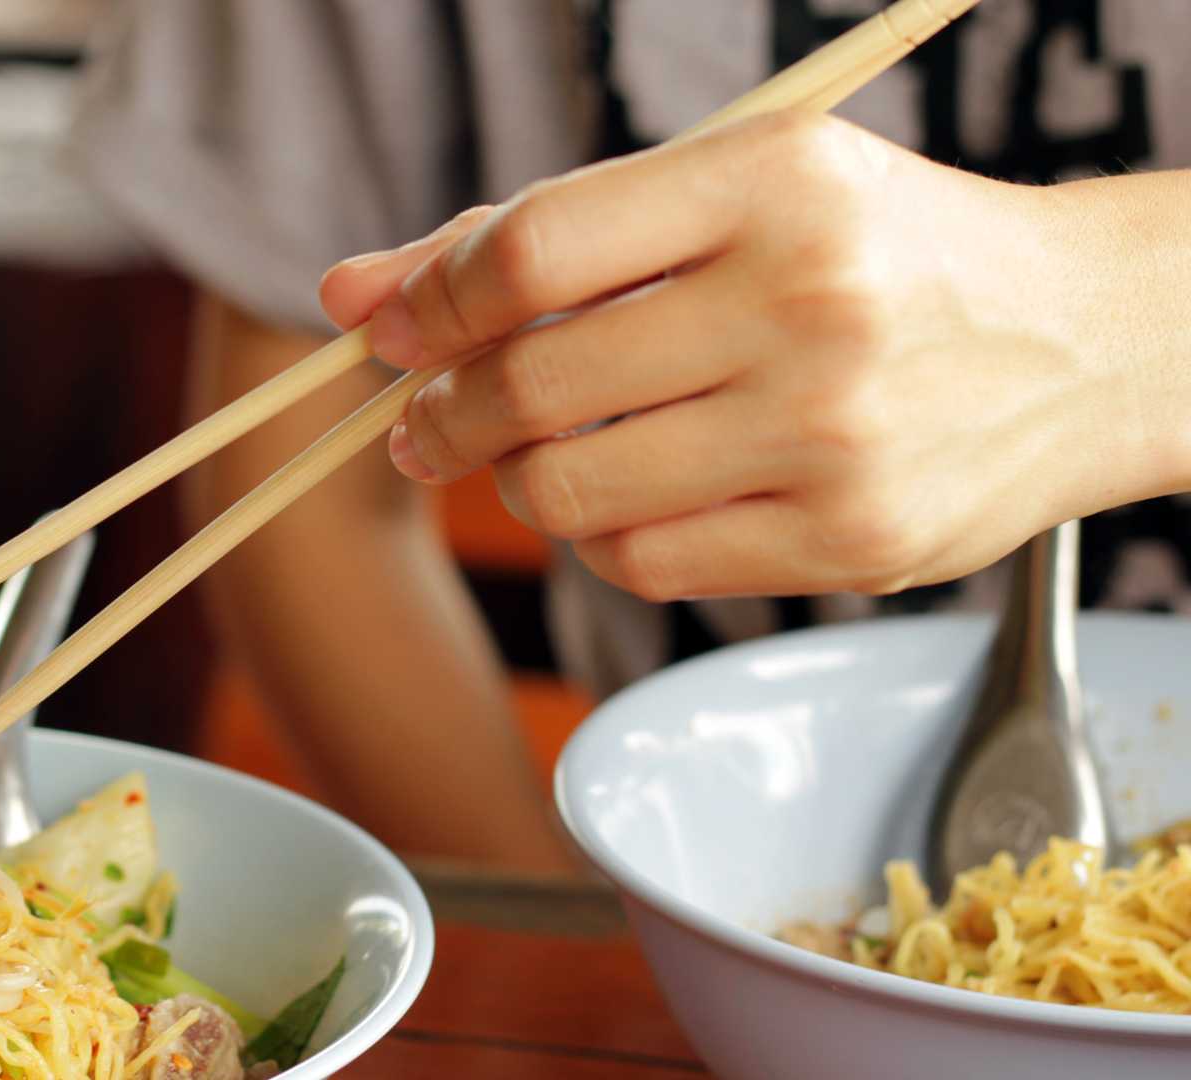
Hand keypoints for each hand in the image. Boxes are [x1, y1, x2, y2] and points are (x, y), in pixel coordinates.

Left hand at [320, 112, 1190, 600]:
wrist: (1084, 341)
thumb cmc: (872, 254)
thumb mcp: (725, 197)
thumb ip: (533, 237)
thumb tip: (349, 297)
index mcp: (773, 180)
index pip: (533, 250)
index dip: (429, 303)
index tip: (392, 334)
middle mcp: (809, 301)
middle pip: (533, 383)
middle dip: (445, 413)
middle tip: (427, 422)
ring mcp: (835, 431)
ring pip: (570, 491)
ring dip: (520, 480)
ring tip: (542, 452)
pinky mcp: (852, 540)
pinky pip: (642, 564)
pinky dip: (604, 537)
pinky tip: (635, 494)